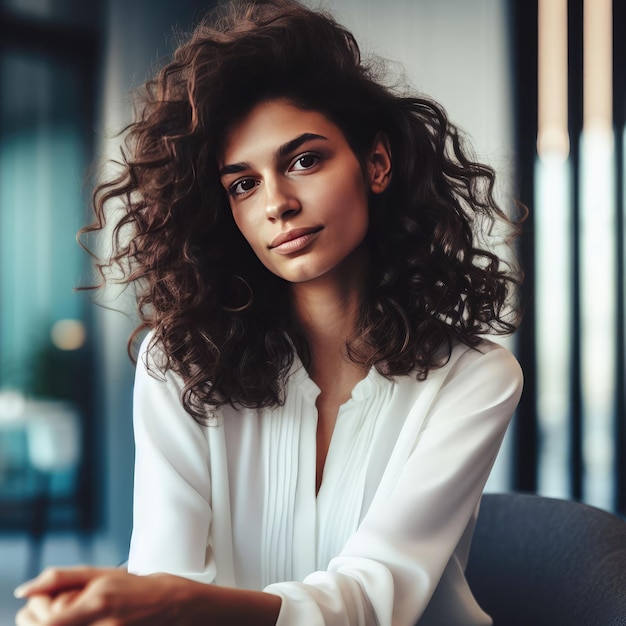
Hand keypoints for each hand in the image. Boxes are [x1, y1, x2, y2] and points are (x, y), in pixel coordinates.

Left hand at [14, 567, 188, 625]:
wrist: (169, 605)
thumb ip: (61, 578)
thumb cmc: (133, 587)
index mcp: (98, 603)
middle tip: (36, 610)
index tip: (35, 602)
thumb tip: (24, 590)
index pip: (48, 622)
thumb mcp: (101, 574)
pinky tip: (71, 623)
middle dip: (35, 622)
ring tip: (55, 618)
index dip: (33, 613)